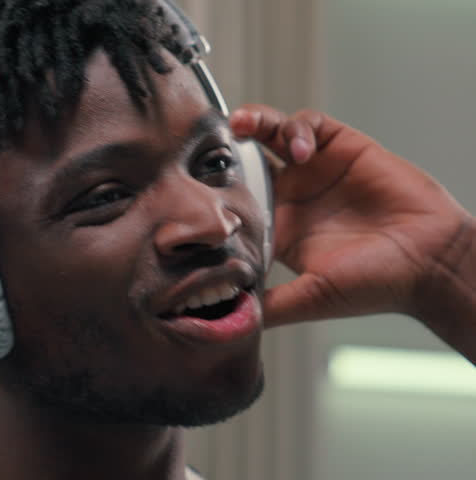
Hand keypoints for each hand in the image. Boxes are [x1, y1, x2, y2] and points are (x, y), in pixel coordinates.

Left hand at [230, 105, 472, 328]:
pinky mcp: (342, 147)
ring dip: (254, 123)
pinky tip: (303, 149)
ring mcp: (314, 169)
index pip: (231, 200)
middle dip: (224, 146)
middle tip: (208, 142)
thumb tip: (229, 321)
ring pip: (269, 132)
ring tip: (245, 127)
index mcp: (276, 227)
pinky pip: (308, 124)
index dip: (211, 189)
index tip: (193, 185)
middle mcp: (290, 195)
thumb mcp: (312, 297)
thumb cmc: (376, 285)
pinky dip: (298, 128)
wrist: (432, 262)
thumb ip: (271, 305)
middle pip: (243, 159)